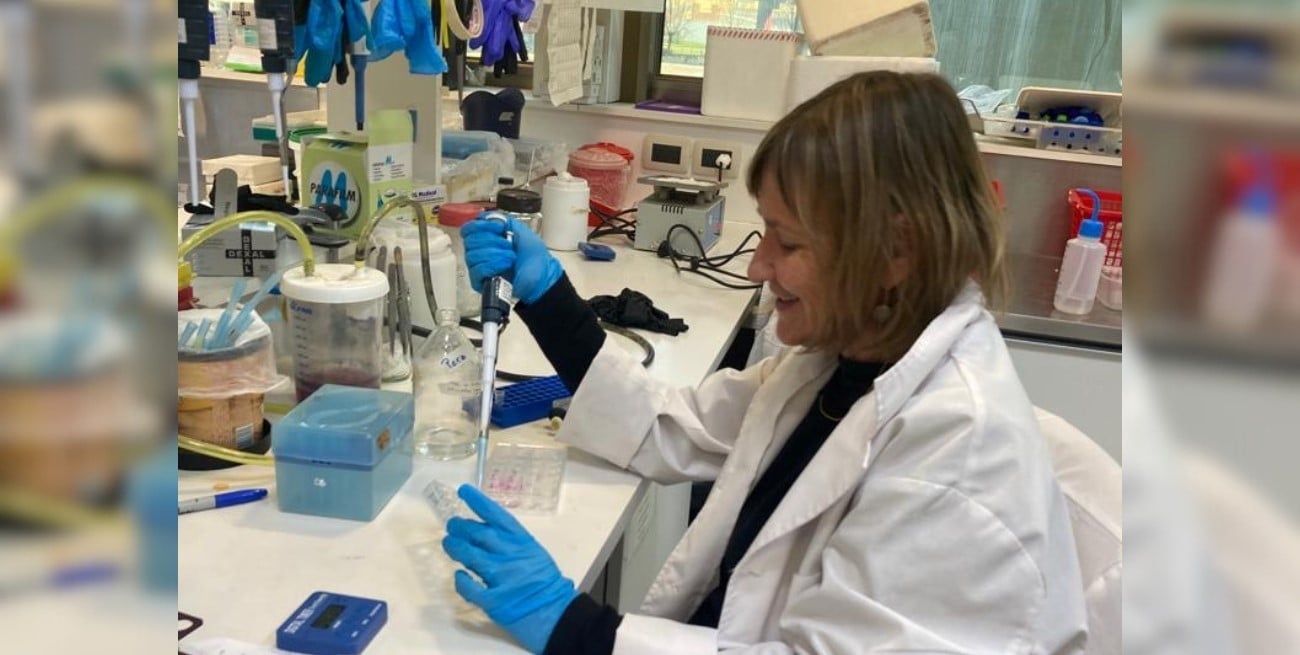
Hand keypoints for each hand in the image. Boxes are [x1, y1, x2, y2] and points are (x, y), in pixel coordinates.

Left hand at [442, 484, 577, 653]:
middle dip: (461, 527)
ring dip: (456, 548)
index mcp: (523, 541)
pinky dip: (461, 580)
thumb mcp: (533, 553)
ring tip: (448, 543)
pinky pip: (470, 587)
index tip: (463, 490)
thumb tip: (481, 534)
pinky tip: (459, 575)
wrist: (557, 613)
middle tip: (452, 525)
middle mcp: (512, 555)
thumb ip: (510, 543)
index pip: (497, 515)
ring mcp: (503, 577)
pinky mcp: (495, 600)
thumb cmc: (544, 582)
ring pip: (471, 556)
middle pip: (480, 534)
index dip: (478, 501)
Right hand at [462, 216, 563, 303]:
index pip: (469, 228)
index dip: (481, 226)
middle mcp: (479, 251)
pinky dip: (492, 265)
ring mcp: (478, 267)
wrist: (541, 277)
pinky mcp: (480, 281)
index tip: (499, 228)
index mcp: (486, 237)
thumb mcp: (521, 231)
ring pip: (473, 255)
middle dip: (492, 241)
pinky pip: (477, 270)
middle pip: (470, 241)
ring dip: (495, 254)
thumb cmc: (533, 256)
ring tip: (510, 258)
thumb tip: (484, 217)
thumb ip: (503, 221)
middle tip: (508, 246)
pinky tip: (505, 266)